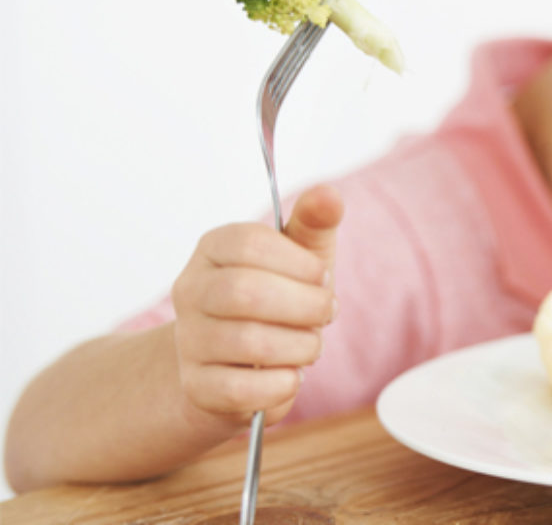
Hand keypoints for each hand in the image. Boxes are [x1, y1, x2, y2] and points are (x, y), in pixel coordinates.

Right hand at [171, 184, 343, 427]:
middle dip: (306, 306)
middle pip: (246, 293)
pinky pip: (242, 389)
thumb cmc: (278, 299)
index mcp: (213, 248)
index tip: (321, 277)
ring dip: (301, 346)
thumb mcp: (300, 256)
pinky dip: (282, 384)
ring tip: (310, 345)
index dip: (300, 263)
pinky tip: (291, 375)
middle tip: (327, 313)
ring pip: (249, 343)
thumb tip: (329, 194)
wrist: (237, 364)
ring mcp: (188, 341)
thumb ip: (314, 222)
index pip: (250, 243)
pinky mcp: (197, 387)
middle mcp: (190, 290)